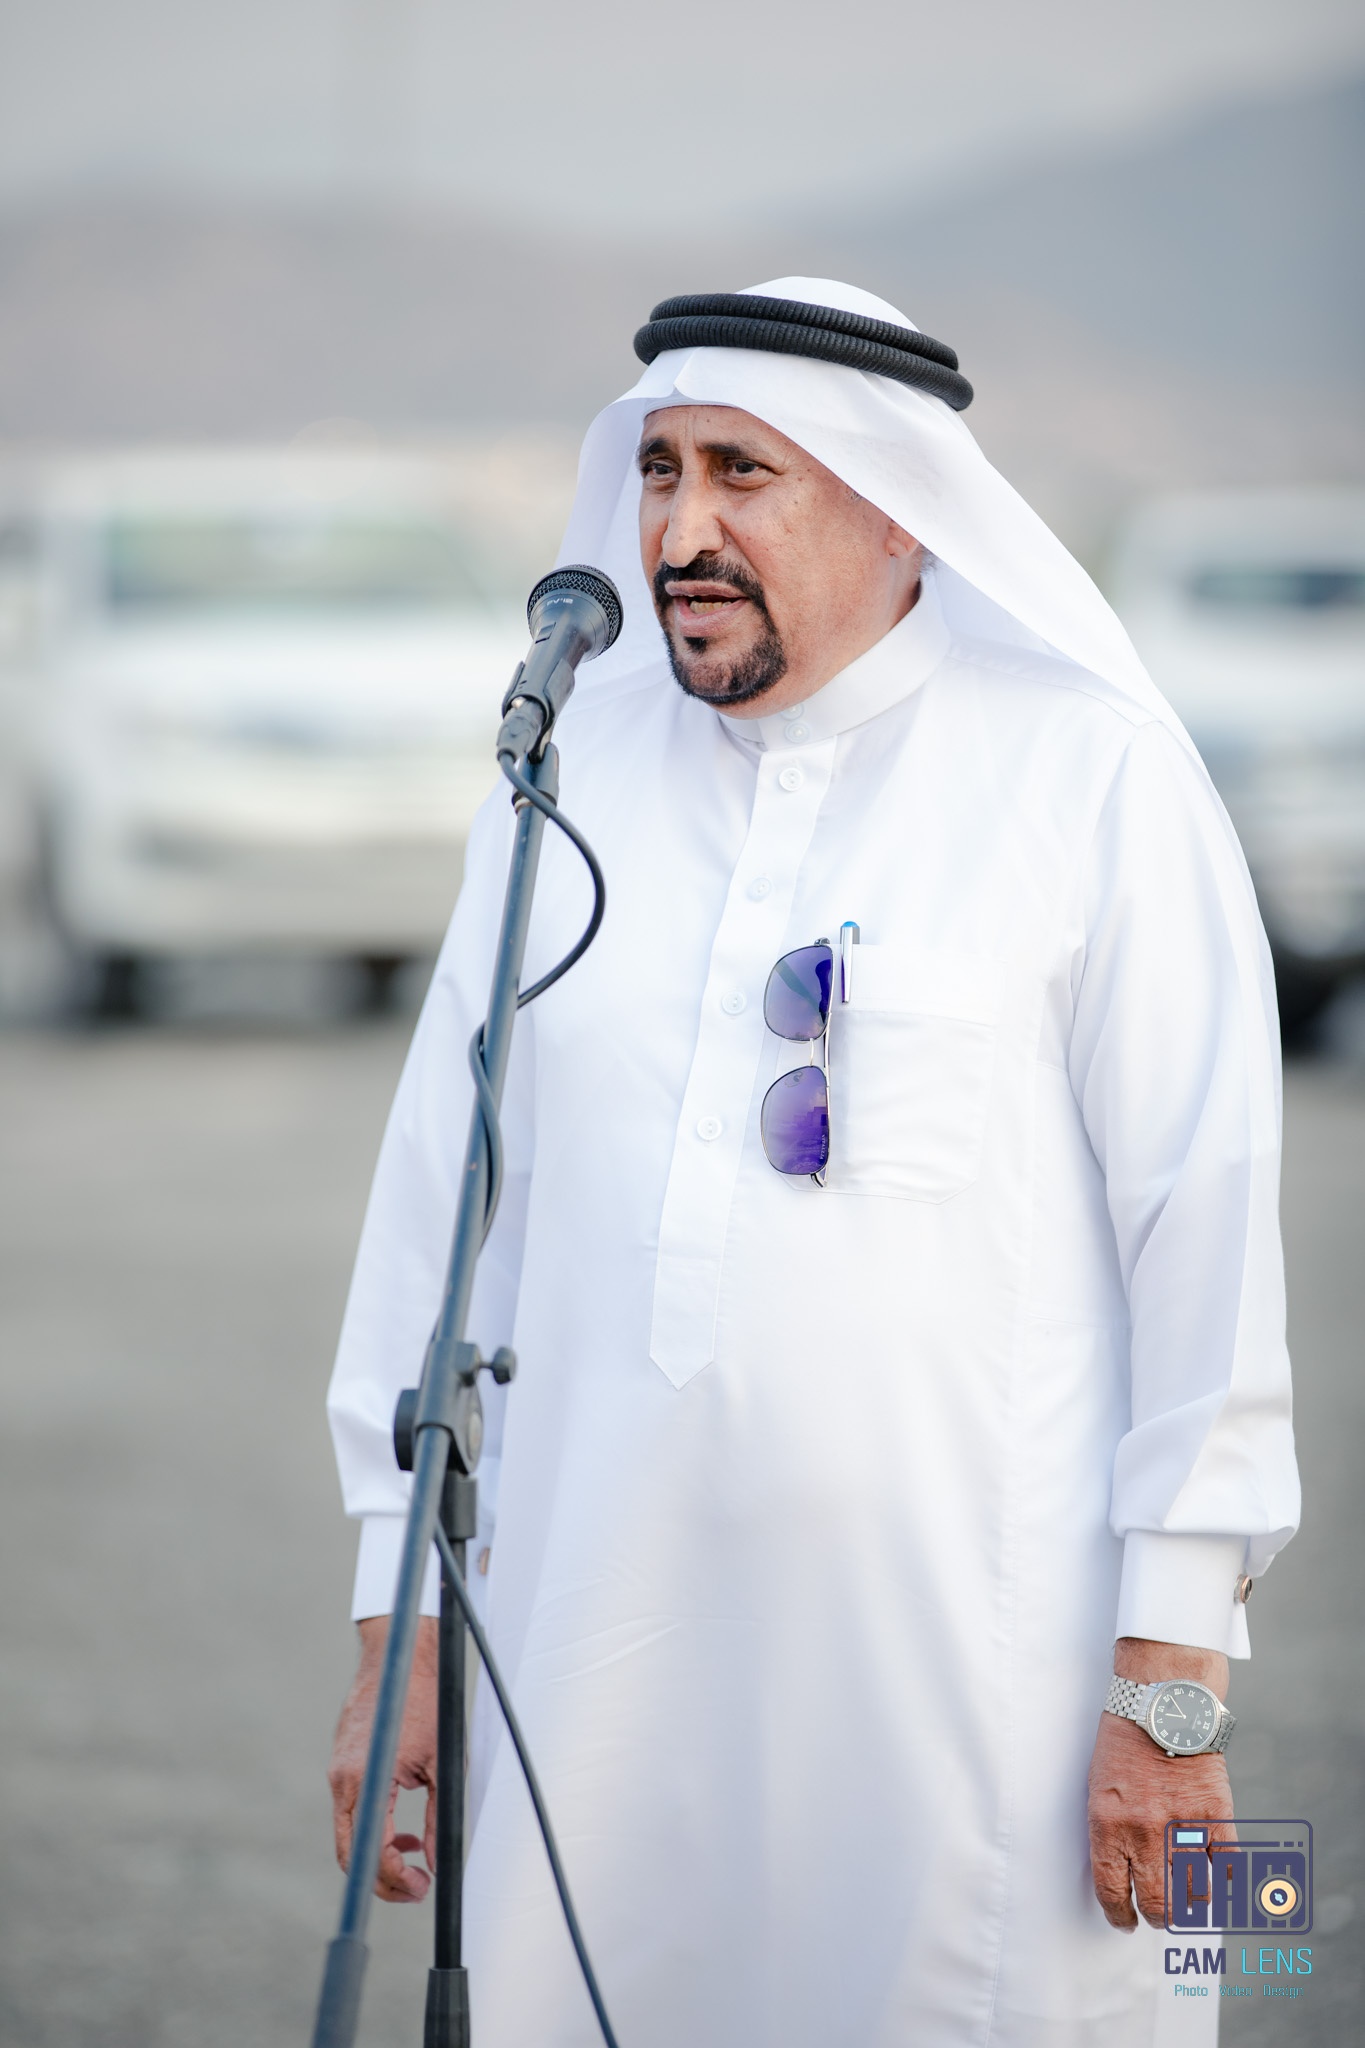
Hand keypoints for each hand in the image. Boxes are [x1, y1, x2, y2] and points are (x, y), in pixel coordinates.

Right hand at [328, 1615, 438, 1902]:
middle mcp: (342, 1781)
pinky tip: (401, 1830)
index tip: (421, 1887)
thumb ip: (437, 1816)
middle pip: (351, 1856)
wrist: (397, 1658)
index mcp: (364, 1780)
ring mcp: (338, 1774)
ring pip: (349, 1837)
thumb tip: (434, 1859)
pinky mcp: (341, 1767)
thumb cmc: (423, 1701)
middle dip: (383, 1881)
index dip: (395, 1880)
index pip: (370, 1853)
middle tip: (417, 1889)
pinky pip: (351, 1813)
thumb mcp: (441, 1762)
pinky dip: (373, 1830)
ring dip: (379, 1856)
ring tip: (413, 1860)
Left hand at [1087, 1636, 1233, 1930]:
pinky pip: (1228, 1866)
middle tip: (1155, 1915)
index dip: (1119, 1915)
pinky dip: (1227, 1882)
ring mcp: (1183, 1827)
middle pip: (1156, 1903)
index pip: (1112, 1891)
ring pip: (1193, 1895)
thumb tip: (1119, 1872)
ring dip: (1190, 1906)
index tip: (1124, 1922)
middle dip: (1154, 1917)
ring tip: (1185, 1903)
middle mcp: (1145, 1832)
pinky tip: (1220, 1885)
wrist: (1162, 1702)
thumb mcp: (1099, 1786)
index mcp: (1108, 1825)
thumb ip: (1108, 1831)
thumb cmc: (1124, 1740)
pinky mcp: (1216, 1816)